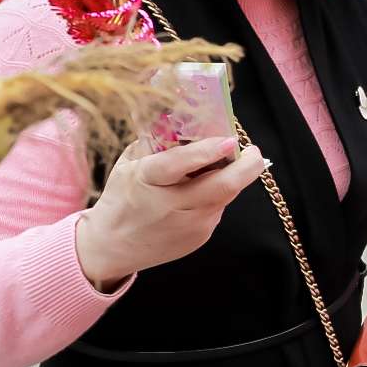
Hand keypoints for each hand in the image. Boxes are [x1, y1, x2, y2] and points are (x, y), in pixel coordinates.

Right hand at [75, 137, 266, 290]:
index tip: (230, 140)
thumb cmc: (122, 197)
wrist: (113, 247)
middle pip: (223, 186)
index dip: (208, 150)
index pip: (181, 163)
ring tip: (224, 163)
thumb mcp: (130, 164)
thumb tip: (189, 119)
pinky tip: (202, 190)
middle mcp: (171, 205)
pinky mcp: (199, 237)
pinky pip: (218, 208)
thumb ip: (158, 141)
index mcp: (147, 180)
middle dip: (247, 166)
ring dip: (232, 176)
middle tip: (253, 151)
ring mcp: (189, 225)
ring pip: (225, 195)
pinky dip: (217, 194)